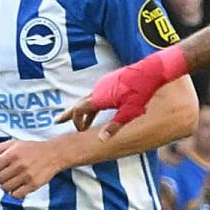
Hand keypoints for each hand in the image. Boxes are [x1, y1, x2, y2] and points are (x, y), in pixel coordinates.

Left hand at [0, 139, 66, 198]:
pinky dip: (15, 193)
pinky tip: (19, 187)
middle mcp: (19, 165)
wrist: (54, 154)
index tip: (2, 166)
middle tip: (7, 174)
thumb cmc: (31, 148)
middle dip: (0, 178)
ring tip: (13, 180)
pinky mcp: (33, 185)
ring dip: (7, 186)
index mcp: (12, 154)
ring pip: (5, 188)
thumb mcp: (13, 144)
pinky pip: (16, 195)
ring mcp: (27, 176)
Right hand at [57, 47, 183, 138]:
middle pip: (79, 103)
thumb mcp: (129, 112)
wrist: (152, 70)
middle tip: (57, 120)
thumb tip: (101, 140)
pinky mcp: (111, 80)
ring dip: (82, 109)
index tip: (80, 131)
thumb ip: (114, 126)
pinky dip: (92, 103)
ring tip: (81, 122)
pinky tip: (98, 108)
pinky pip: (96, 94)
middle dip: (69, 114)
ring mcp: (104, 83)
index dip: (76, 121)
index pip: (79, 110)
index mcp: (99, 98)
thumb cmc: (142, 92)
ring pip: (88, 98)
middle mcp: (98, 89)